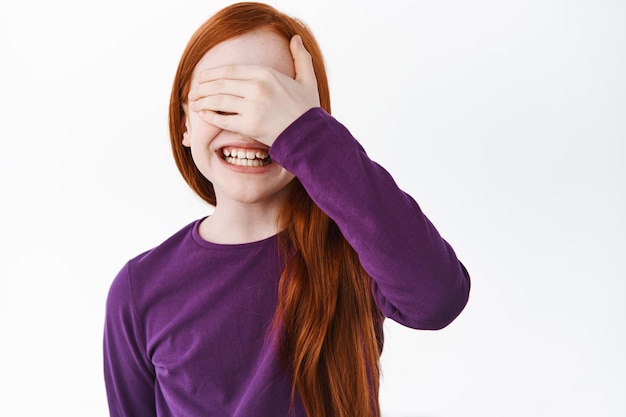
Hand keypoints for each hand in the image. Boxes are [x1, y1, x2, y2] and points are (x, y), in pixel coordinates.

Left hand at [188, 35, 319, 146]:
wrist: (311, 135)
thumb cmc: (308, 110)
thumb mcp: (307, 80)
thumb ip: (301, 58)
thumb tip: (295, 39)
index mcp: (266, 74)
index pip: (231, 70)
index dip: (213, 73)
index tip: (203, 77)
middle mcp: (257, 88)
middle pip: (221, 84)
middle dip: (203, 88)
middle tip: (194, 92)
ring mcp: (252, 107)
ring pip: (219, 101)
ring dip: (203, 101)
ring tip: (194, 103)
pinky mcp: (249, 125)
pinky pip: (223, 119)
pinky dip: (210, 117)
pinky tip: (203, 115)